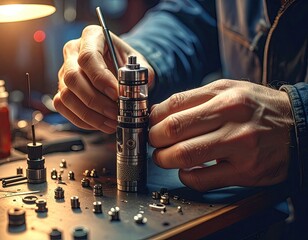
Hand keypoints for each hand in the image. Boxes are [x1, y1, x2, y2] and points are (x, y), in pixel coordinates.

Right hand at [53, 25, 154, 132]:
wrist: (120, 67)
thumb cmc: (128, 63)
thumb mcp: (139, 63)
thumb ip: (139, 76)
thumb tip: (135, 94)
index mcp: (92, 36)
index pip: (88, 57)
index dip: (101, 79)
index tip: (117, 94)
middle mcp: (73, 52)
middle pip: (72, 78)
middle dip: (95, 101)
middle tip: (115, 113)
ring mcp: (64, 71)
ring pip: (66, 95)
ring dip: (90, 114)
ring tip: (111, 122)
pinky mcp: (62, 89)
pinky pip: (63, 107)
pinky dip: (81, 120)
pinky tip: (99, 124)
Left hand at [149, 79, 293, 191]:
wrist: (297, 126)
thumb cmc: (256, 107)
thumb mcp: (228, 90)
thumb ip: (195, 99)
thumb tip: (159, 113)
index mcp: (224, 94)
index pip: (173, 104)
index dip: (153, 118)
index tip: (150, 125)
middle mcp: (231, 117)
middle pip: (174, 130)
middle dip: (154, 139)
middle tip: (154, 142)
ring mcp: (240, 146)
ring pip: (185, 155)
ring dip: (164, 159)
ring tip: (164, 157)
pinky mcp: (245, 171)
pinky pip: (202, 180)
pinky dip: (186, 176)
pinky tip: (186, 170)